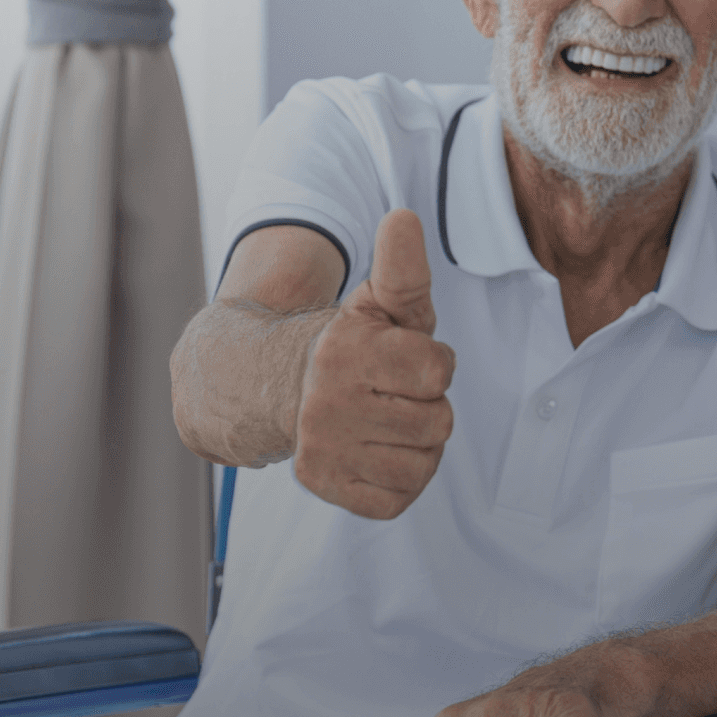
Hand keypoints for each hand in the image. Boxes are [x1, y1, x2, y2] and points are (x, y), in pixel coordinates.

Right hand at [292, 209, 455, 517]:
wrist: (278, 387)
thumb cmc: (351, 346)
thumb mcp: (377, 304)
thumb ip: (401, 268)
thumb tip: (403, 217)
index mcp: (345, 353)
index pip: (439, 372)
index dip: (433, 364)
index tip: (404, 360)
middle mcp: (326, 405)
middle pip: (439, 423)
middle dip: (428, 406)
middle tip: (393, 394)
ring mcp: (324, 450)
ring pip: (424, 465)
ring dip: (418, 446)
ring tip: (387, 422)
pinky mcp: (325, 487)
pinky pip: (399, 499)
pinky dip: (399, 480)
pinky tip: (376, 452)